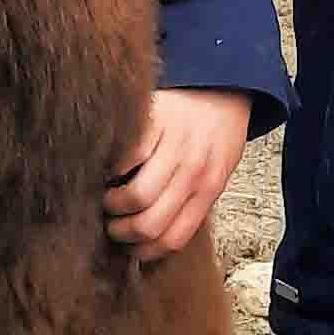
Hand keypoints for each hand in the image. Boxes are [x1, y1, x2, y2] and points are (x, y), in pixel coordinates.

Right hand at [103, 87, 250, 262]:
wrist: (224, 81)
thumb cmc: (217, 130)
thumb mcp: (218, 168)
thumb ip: (192, 200)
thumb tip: (153, 240)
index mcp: (210, 186)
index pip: (172, 240)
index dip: (142, 252)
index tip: (129, 248)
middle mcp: (195, 170)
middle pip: (148, 225)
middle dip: (122, 233)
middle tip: (112, 223)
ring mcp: (175, 145)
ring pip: (135, 198)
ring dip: (112, 206)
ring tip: (109, 198)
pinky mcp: (156, 121)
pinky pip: (126, 159)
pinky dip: (112, 171)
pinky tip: (111, 169)